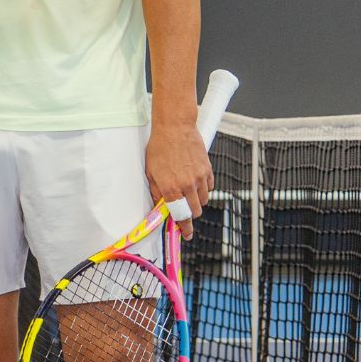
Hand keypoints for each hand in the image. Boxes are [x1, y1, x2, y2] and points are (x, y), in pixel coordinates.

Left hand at [146, 120, 212, 239]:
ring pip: (204, 200)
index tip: (186, 234)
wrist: (175, 127)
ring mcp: (199, 177)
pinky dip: (204, 188)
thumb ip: (157, 192)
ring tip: (188, 191)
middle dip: (190, 213)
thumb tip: (160, 206)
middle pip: (195, 211)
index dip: (184, 228)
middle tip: (184, 208)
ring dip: (197, 200)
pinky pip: (210, 186)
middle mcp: (187, 186)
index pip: (180, 216)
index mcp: (171, 189)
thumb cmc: (159, 147)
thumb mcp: (151, 172)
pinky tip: (196, 181)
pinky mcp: (207, 169)